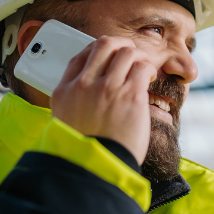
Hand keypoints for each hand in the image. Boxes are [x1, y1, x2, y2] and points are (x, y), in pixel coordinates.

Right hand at [51, 36, 155, 165]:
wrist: (95, 168)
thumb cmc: (85, 151)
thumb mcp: (67, 122)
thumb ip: (76, 102)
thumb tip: (90, 91)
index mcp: (64, 91)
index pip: (80, 55)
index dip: (98, 50)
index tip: (109, 56)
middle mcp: (84, 85)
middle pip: (103, 44)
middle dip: (120, 45)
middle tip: (130, 55)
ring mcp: (107, 88)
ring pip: (126, 52)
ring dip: (138, 56)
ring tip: (143, 69)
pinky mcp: (130, 96)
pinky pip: (142, 67)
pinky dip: (148, 68)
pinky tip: (149, 78)